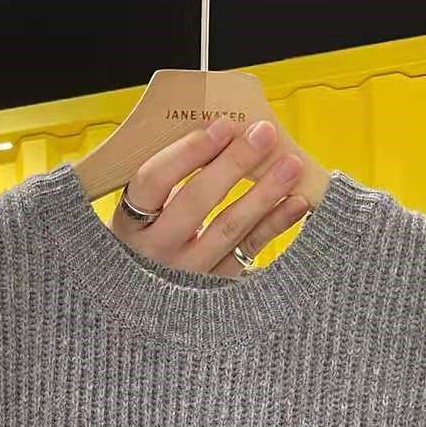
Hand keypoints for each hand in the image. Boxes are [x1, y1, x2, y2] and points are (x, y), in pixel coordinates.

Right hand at [110, 117, 308, 277]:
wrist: (142, 301)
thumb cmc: (147, 238)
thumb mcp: (144, 210)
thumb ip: (171, 176)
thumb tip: (221, 131)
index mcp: (130, 223)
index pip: (154, 180)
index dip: (188, 152)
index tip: (222, 126)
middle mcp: (155, 251)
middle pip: (195, 202)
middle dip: (233, 163)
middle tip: (264, 133)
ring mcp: (185, 274)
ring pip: (227, 228)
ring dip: (263, 194)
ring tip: (290, 164)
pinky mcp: (214, 289)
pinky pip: (248, 253)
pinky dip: (274, 226)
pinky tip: (295, 203)